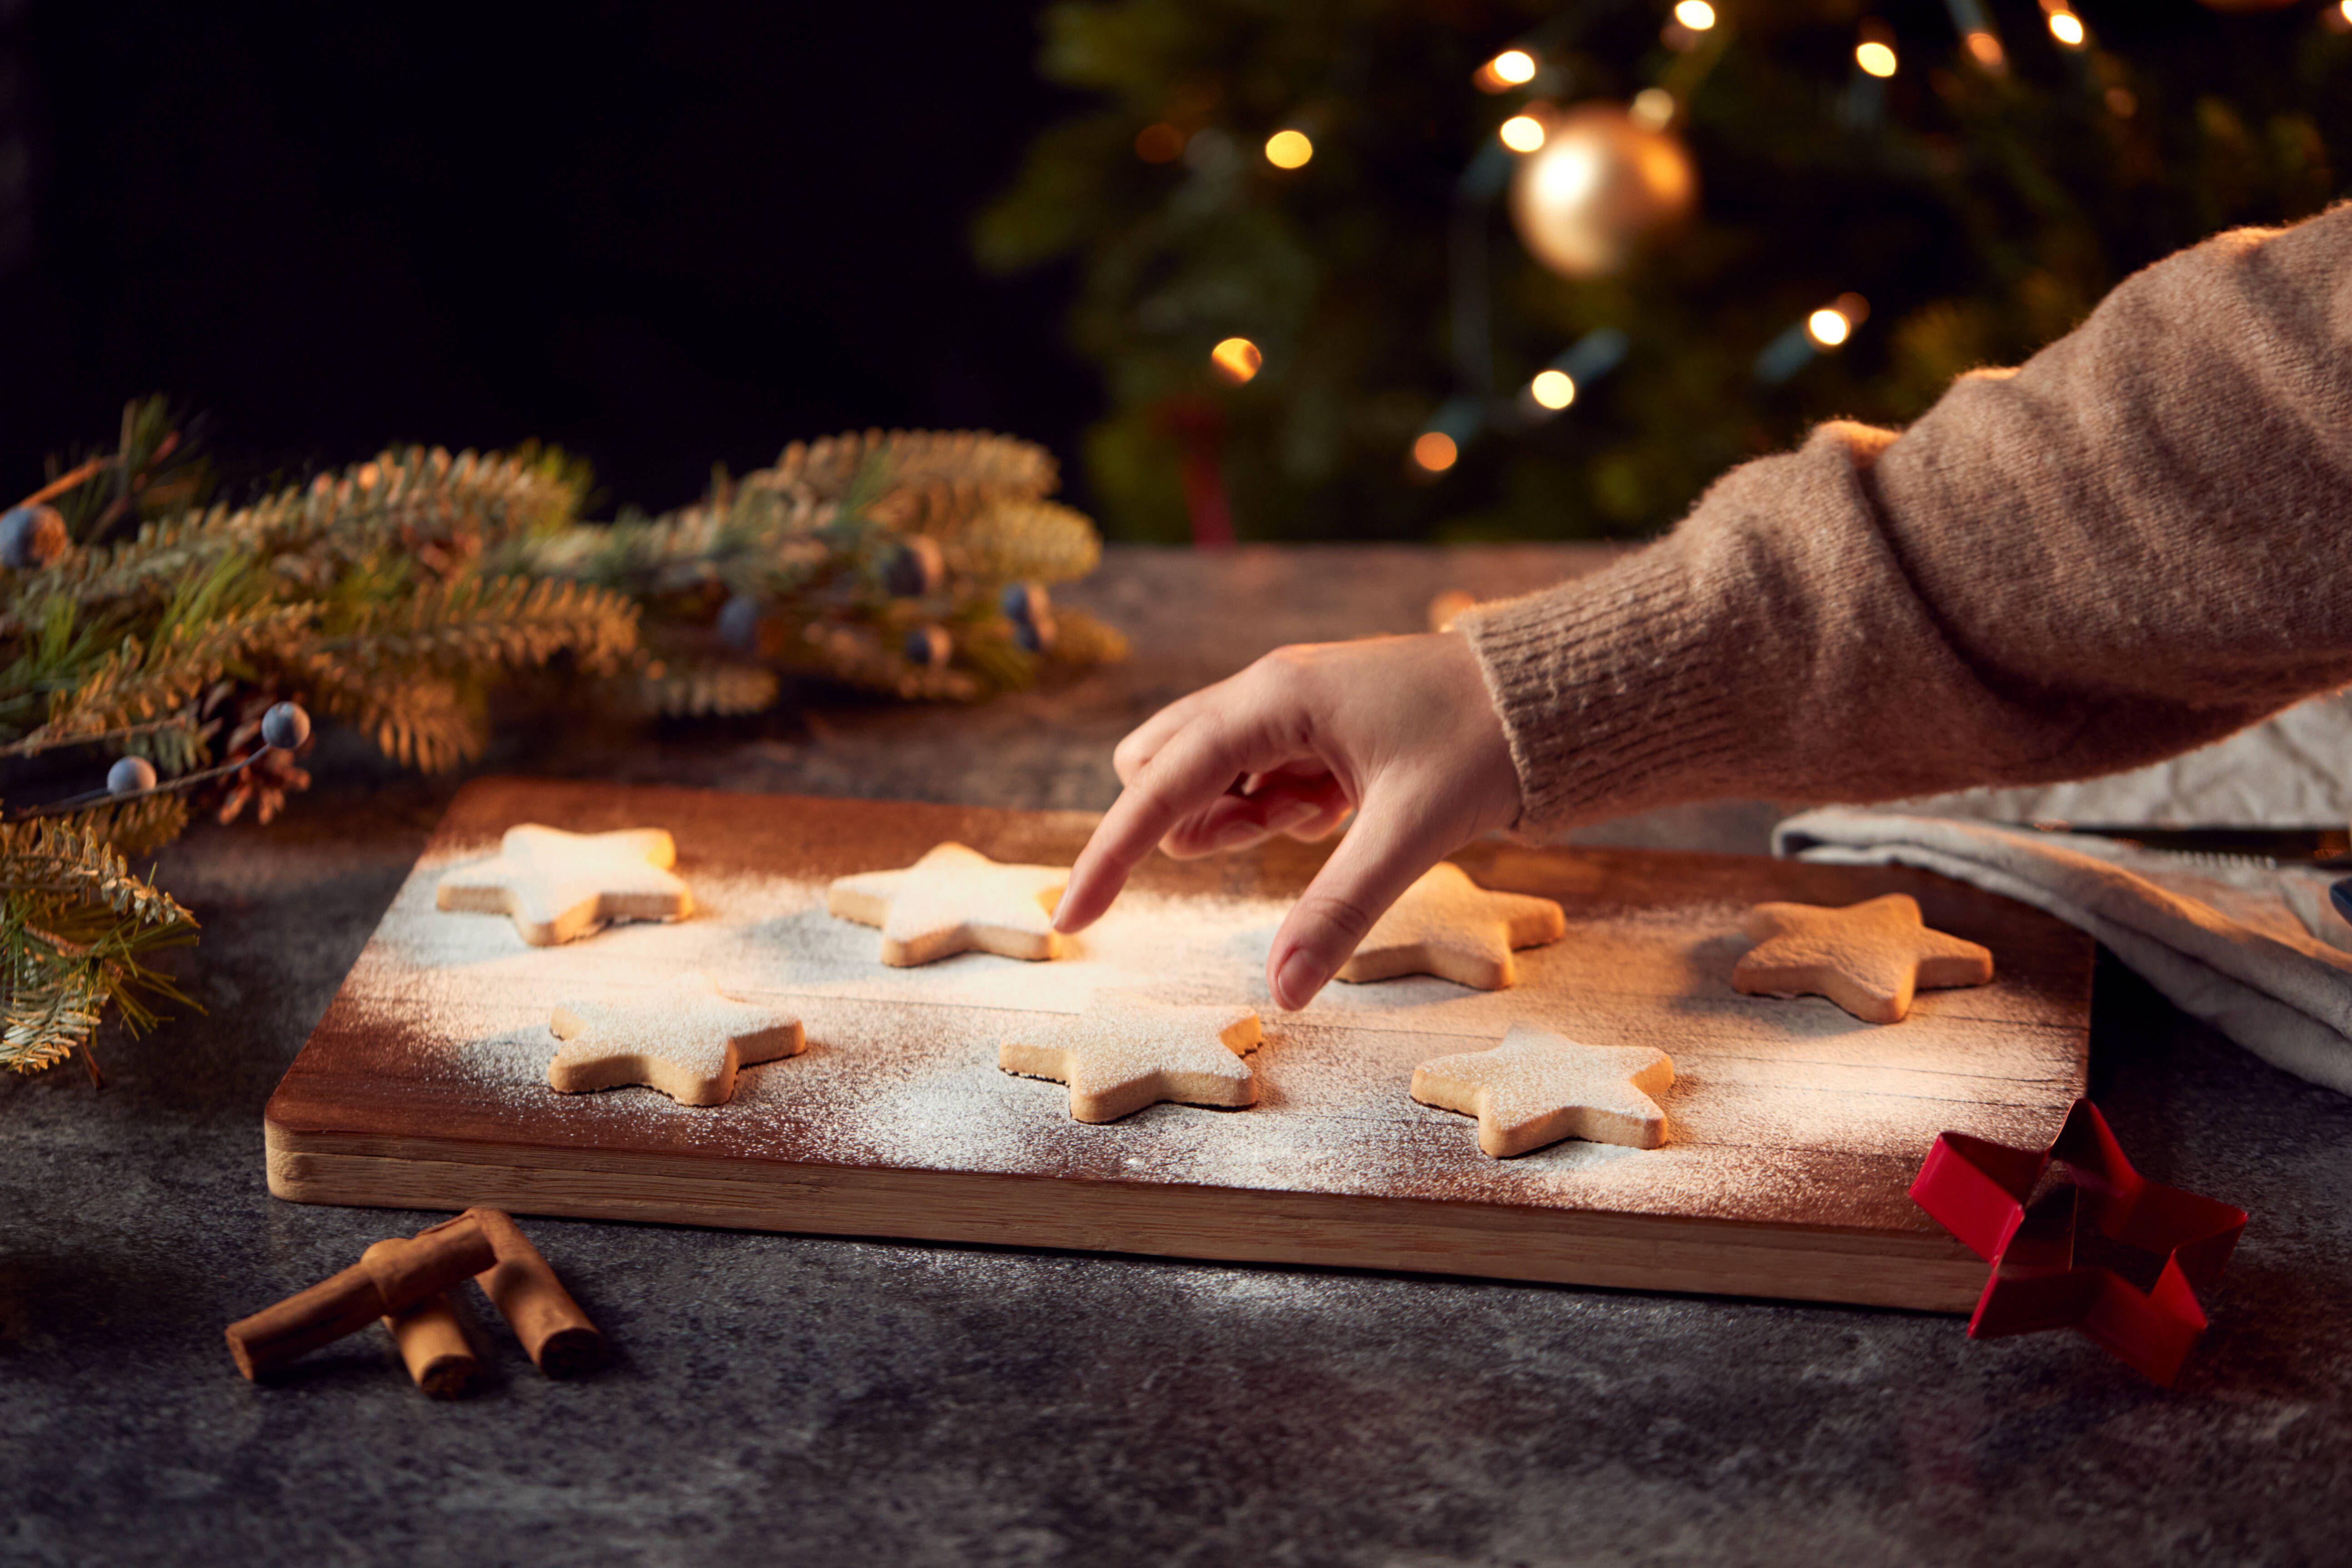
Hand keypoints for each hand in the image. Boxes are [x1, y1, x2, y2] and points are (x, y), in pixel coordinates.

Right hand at [1054, 631, 1522, 1009]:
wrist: (1552, 695)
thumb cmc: (1482, 741)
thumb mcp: (1410, 833)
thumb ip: (1340, 910)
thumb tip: (1283, 990)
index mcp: (1275, 699)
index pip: (1161, 781)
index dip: (1112, 852)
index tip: (1074, 915)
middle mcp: (1268, 693)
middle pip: (1166, 763)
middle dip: (1192, 818)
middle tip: (1281, 832)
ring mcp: (1291, 707)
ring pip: (1211, 771)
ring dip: (1241, 813)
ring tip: (1323, 817)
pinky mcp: (1315, 727)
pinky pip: (1258, 775)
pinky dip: (1278, 806)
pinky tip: (1337, 809)